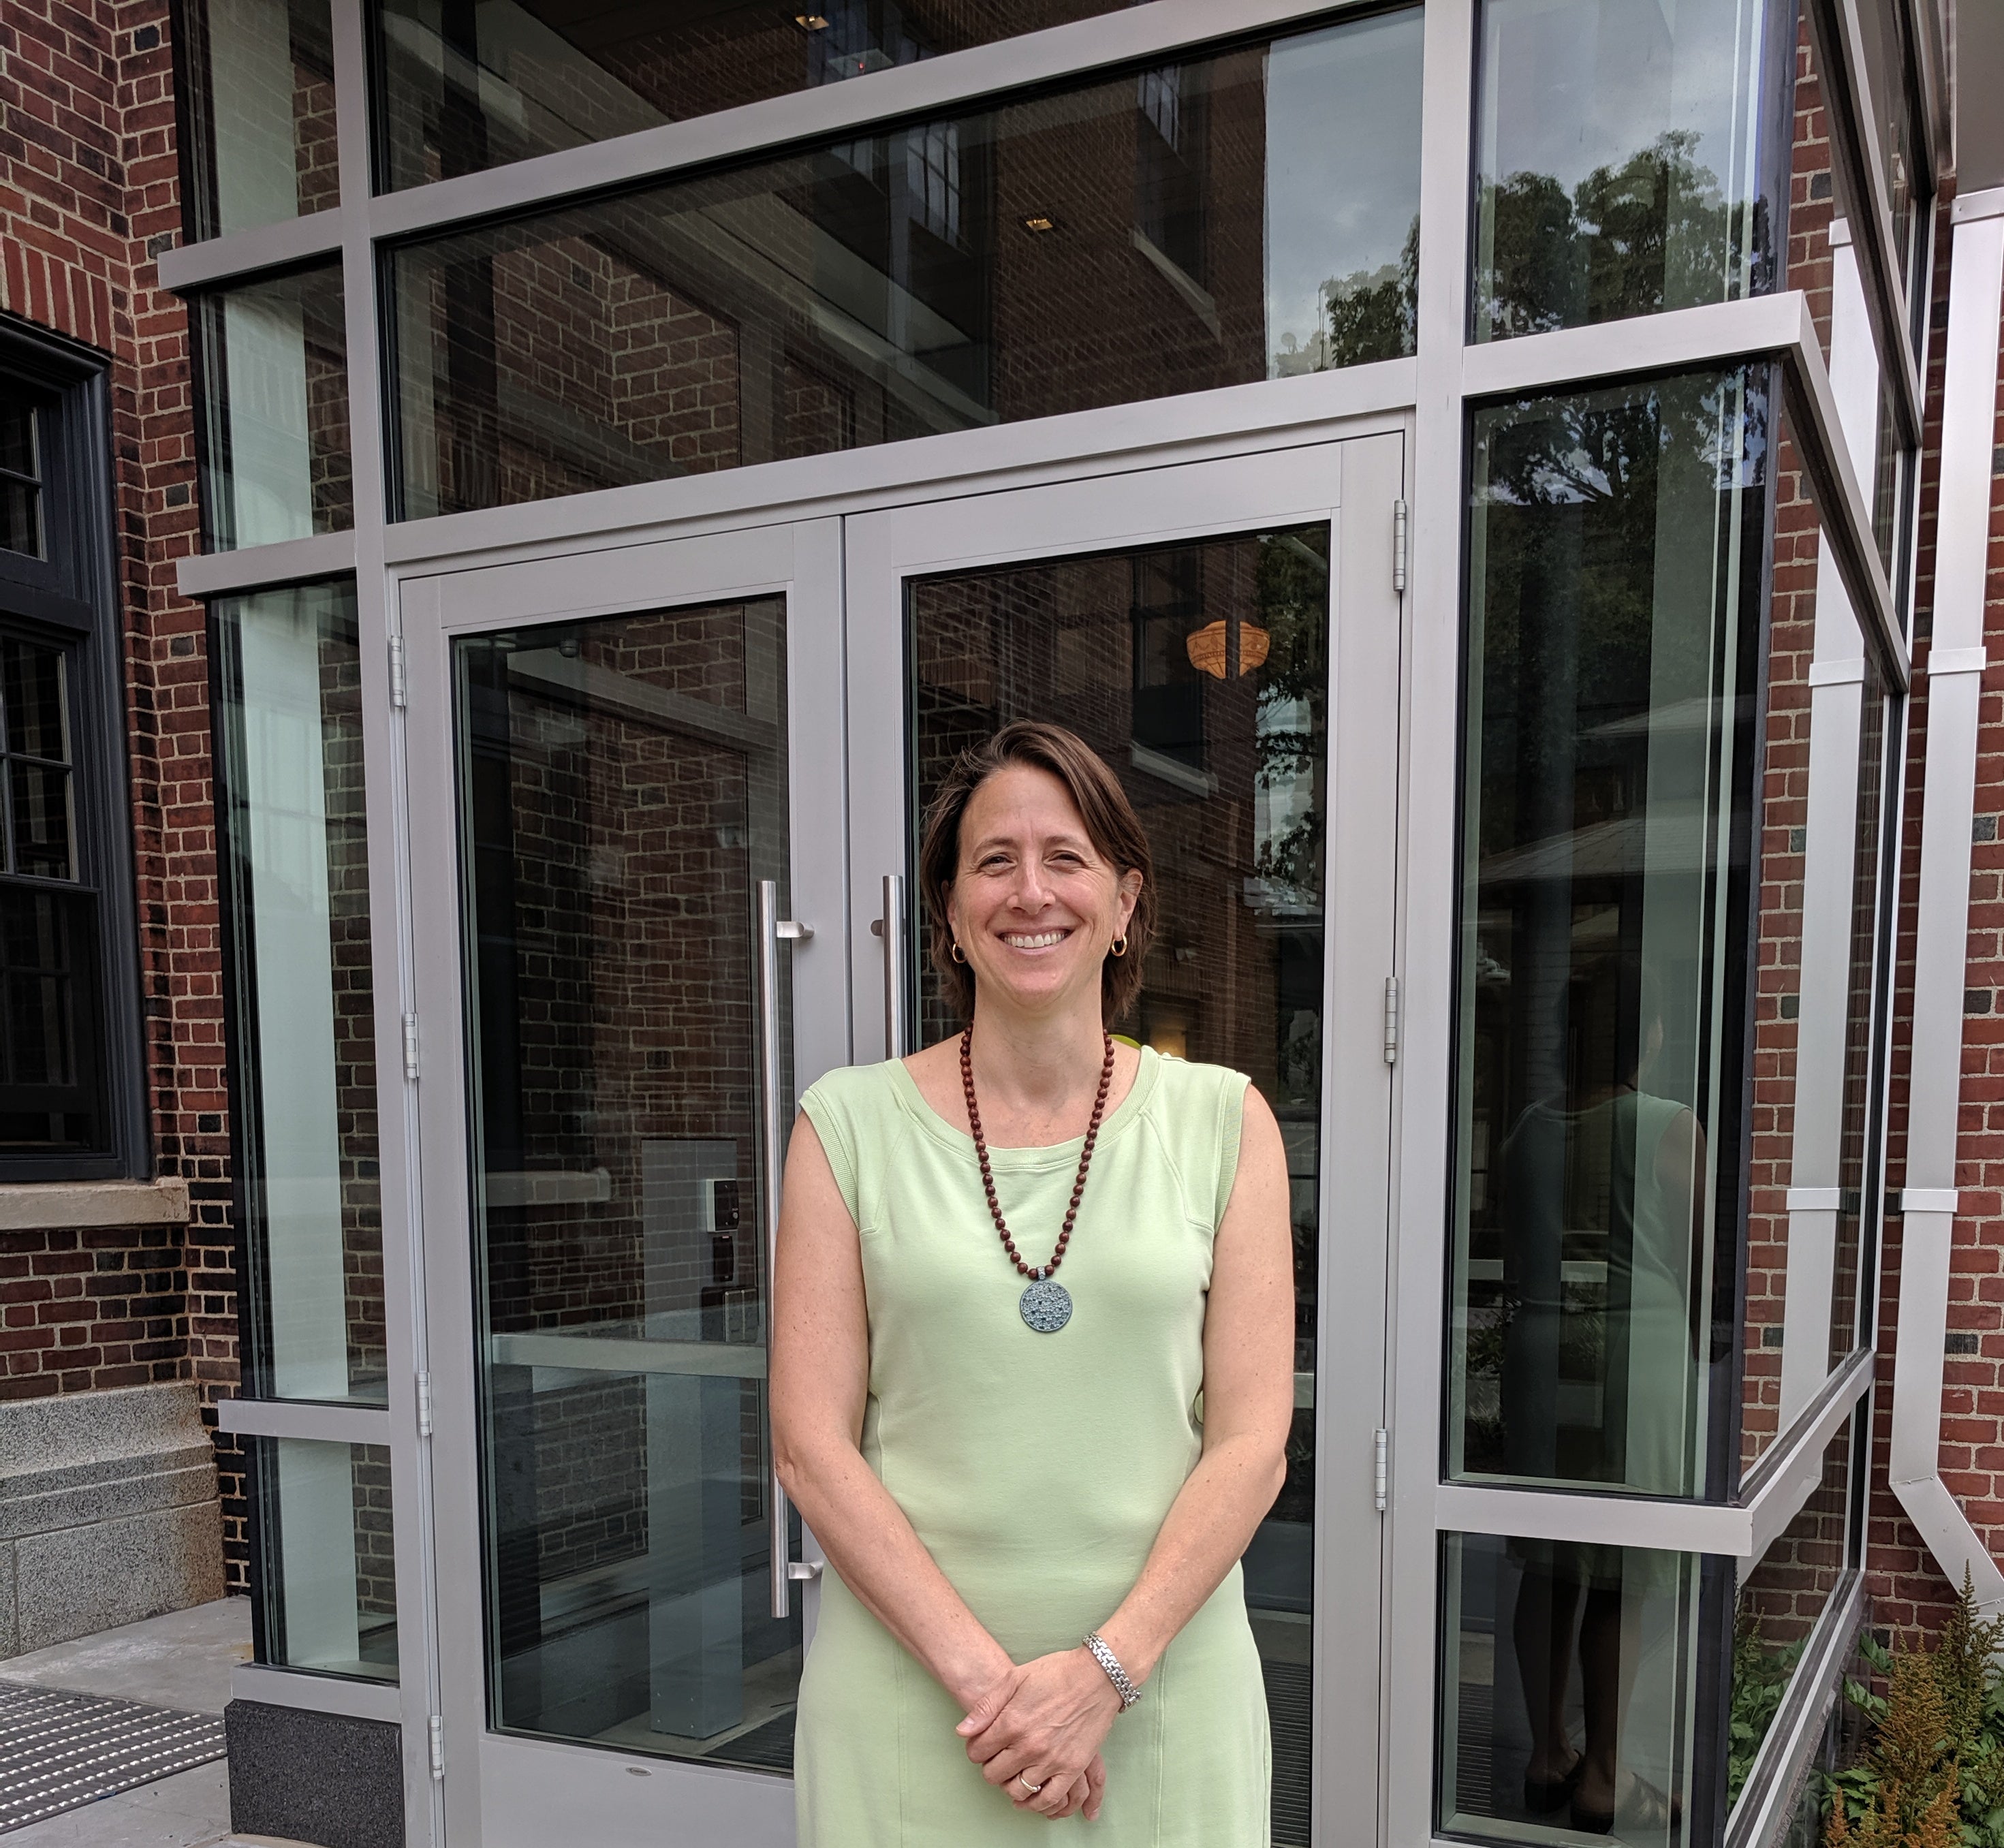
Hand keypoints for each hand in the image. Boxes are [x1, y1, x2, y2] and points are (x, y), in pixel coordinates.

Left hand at [957, 1649, 1121, 1818]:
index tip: (983, 1745)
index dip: (975, 1749)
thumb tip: (962, 1732)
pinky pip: (1049, 1799)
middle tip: (997, 1758)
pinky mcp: (1072, 1768)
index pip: (977, 1752)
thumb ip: (986, 1706)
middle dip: (990, 1767)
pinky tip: (1030, 1796)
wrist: (1097, 1675)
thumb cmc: (1055, 1672)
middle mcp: (1029, 1745)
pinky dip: (1036, 1804)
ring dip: (1010, 1785)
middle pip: (994, 1774)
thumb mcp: (1014, 1678)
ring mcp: (1051, 1760)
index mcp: (1011, 1722)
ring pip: (1017, 1790)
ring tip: (1012, 1774)